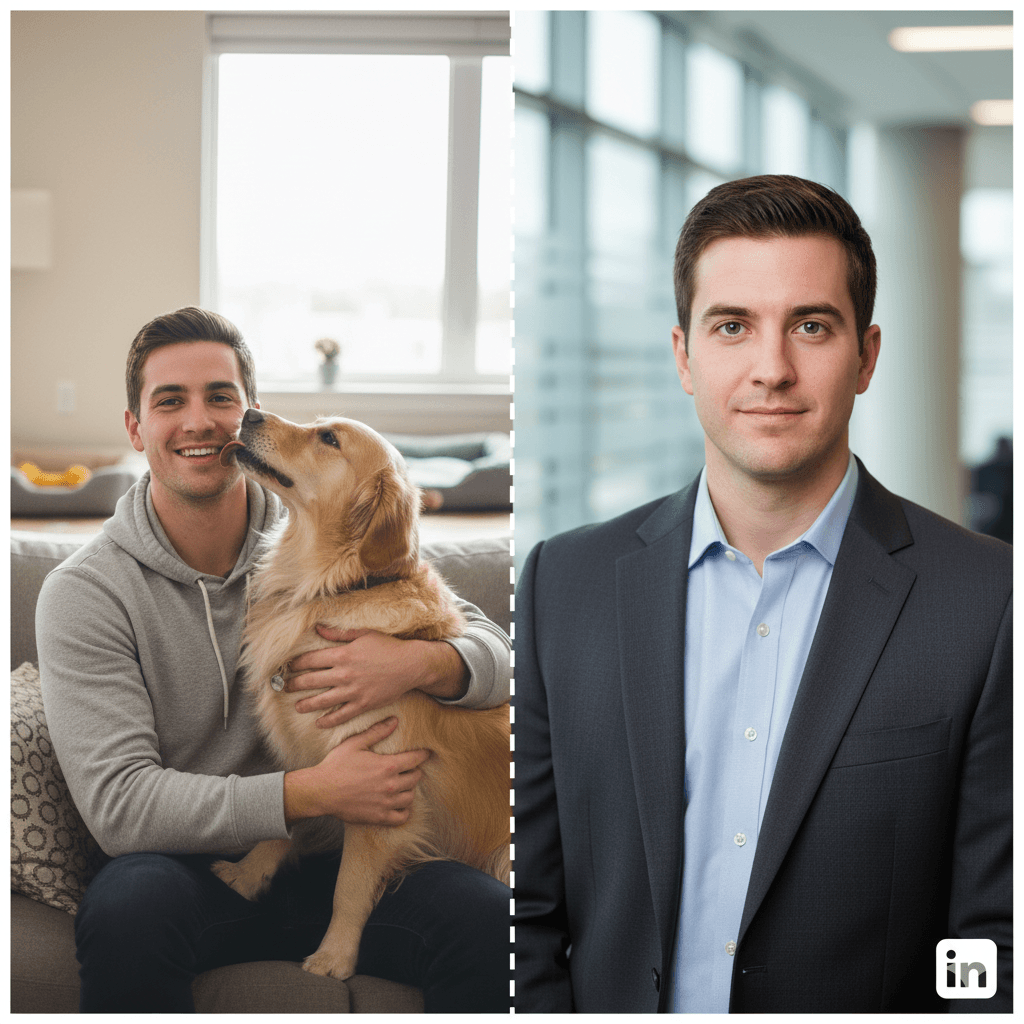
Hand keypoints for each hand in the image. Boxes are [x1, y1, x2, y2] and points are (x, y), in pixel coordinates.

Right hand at [283, 717, 429, 825]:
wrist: (321, 791)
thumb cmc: (336, 765)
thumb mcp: (355, 743)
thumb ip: (377, 732)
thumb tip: (395, 721)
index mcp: (387, 766)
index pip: (415, 759)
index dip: (422, 754)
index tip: (425, 753)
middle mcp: (391, 785)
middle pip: (415, 778)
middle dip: (415, 771)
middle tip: (409, 768)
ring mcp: (386, 803)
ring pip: (410, 797)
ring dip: (409, 789)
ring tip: (403, 784)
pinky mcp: (379, 817)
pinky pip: (402, 817)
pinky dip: (404, 811)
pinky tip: (399, 804)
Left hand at [285, 626, 469, 727]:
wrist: (410, 665)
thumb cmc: (388, 647)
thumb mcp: (363, 634)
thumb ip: (338, 633)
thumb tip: (318, 628)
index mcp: (342, 654)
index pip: (310, 660)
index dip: (296, 664)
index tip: (288, 667)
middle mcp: (344, 673)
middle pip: (311, 681)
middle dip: (295, 684)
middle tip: (285, 687)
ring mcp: (353, 691)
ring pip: (322, 700)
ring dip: (306, 704)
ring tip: (297, 707)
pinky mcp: (363, 704)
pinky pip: (341, 715)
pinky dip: (328, 721)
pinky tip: (319, 723)